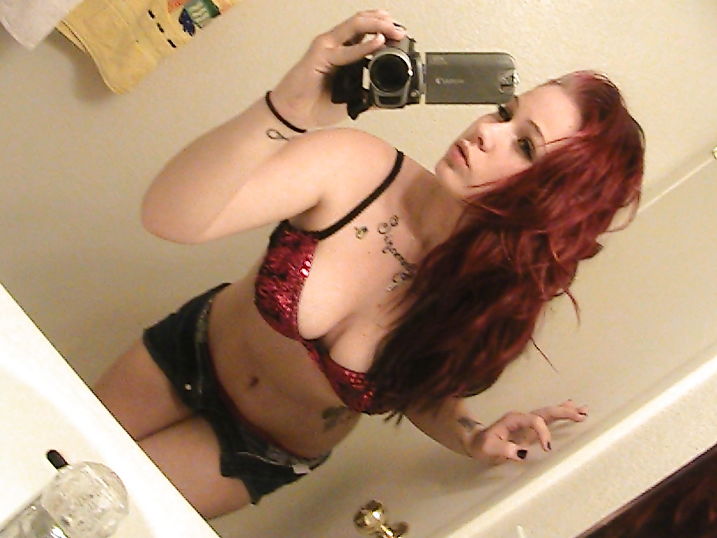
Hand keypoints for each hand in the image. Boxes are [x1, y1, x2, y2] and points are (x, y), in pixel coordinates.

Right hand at [271, 10, 406, 128]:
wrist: (294, 114)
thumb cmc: (315, 103)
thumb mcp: (350, 99)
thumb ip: (367, 95)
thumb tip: (385, 100)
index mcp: (342, 50)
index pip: (365, 30)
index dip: (384, 28)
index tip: (401, 36)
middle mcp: (335, 44)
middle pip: (363, 22)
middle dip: (385, 23)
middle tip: (401, 31)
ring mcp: (327, 47)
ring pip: (356, 25)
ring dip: (377, 25)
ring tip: (393, 30)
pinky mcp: (320, 56)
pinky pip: (346, 50)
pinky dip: (364, 46)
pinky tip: (378, 42)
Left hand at [466, 400, 588, 462]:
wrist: (475, 441)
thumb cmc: (482, 445)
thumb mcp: (489, 448)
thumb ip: (504, 449)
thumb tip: (523, 453)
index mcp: (514, 419)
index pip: (535, 421)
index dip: (543, 432)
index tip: (548, 449)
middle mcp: (522, 418)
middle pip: (545, 412)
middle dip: (563, 412)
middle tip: (581, 414)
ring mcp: (526, 422)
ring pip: (548, 413)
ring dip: (565, 411)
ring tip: (583, 409)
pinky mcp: (529, 428)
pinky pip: (547, 419)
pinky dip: (560, 415)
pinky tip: (570, 410)